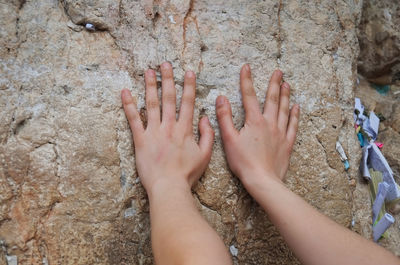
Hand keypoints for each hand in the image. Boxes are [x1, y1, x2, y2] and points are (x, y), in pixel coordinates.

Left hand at [121, 62, 213, 193]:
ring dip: (150, 86)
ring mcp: (153, 132)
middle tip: (165, 64)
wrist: (169, 186)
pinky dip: (129, 105)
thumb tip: (205, 118)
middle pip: (169, 98)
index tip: (188, 72)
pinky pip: (133, 119)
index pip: (187, 103)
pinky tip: (126, 92)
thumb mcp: (205, 155)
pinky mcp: (140, 140)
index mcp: (185, 129)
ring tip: (149, 71)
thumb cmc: (187, 173)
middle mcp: (169, 126)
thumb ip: (207, 135)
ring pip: (152, 104)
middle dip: (168, 79)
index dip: (188, 86)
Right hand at [215, 64, 298, 188]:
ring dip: (286, 96)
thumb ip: (225, 117)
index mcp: (254, 121)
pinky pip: (293, 125)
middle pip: (272, 99)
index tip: (247, 67)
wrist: (262, 180)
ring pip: (285, 110)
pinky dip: (295, 115)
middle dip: (274, 83)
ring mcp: (280, 133)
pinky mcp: (287, 143)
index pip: (249, 96)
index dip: (247, 80)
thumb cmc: (243, 161)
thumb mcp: (229, 139)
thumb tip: (221, 98)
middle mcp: (270, 123)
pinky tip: (296, 107)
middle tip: (278, 71)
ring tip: (287, 84)